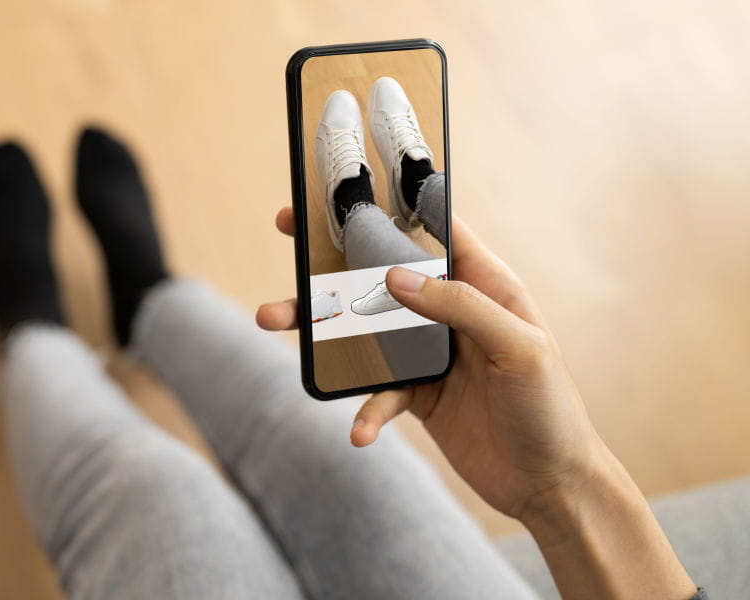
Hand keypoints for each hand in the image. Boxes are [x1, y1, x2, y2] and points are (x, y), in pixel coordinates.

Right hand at [259, 207, 695, 598]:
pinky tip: (361, 432)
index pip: (433, 227)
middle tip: (287, 230)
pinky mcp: (416, 394)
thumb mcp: (520, 347)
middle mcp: (450, 311)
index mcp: (483, 283)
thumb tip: (395, 277)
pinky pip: (376, 391)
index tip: (344, 185)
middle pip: (380, 272)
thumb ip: (461, 306)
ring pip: (363, 329)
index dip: (391, 201)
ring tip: (271, 320)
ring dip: (319, 328)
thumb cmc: (551, 409)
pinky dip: (365, 410)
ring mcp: (429, 353)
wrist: (550, 484)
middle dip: (332, 254)